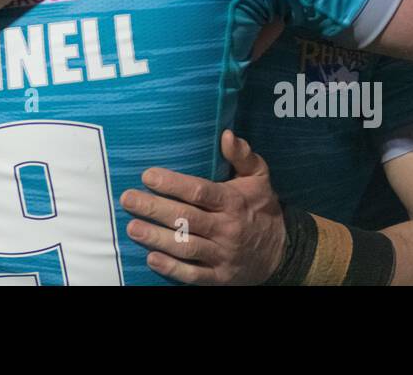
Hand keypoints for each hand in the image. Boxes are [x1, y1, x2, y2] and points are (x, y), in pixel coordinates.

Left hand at [121, 131, 286, 284]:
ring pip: (186, 246)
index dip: (173, 184)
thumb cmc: (262, 207)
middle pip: (186, 218)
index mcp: (233, 201)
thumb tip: (226, 134)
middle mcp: (227, 229)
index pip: (200, 191)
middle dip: (154, 209)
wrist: (284, 251)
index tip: (148, 176)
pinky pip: (194, 274)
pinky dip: (172, 268)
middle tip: (128, 199)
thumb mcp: (259, 177)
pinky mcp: (220, 277)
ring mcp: (223, 255)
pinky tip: (151, 258)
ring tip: (132, 227)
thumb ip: (242, 155)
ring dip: (157, 238)